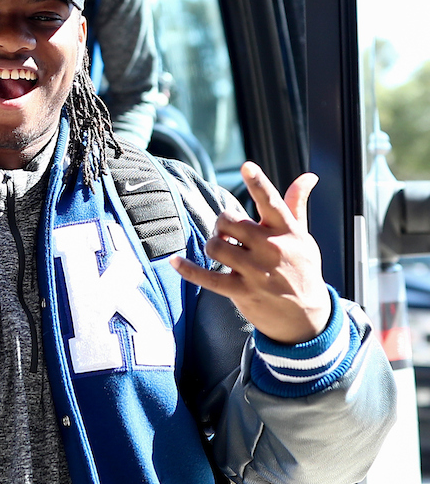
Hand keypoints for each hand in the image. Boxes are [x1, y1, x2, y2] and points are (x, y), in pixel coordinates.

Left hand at [170, 161, 330, 343]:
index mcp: (287, 231)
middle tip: (226, 231)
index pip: (271, 202)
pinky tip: (175, 261)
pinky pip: (208, 278)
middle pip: (230, 222)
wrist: (306, 317)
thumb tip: (309, 175)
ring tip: (220, 249)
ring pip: (216, 246)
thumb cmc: (301, 268)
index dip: (258, 183)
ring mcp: (256, 272)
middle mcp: (272, 249)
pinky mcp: (242, 292)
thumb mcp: (302, 236)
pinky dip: (188, 269)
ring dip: (212, 244)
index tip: (246, 166)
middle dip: (221, 223)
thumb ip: (296, 204)